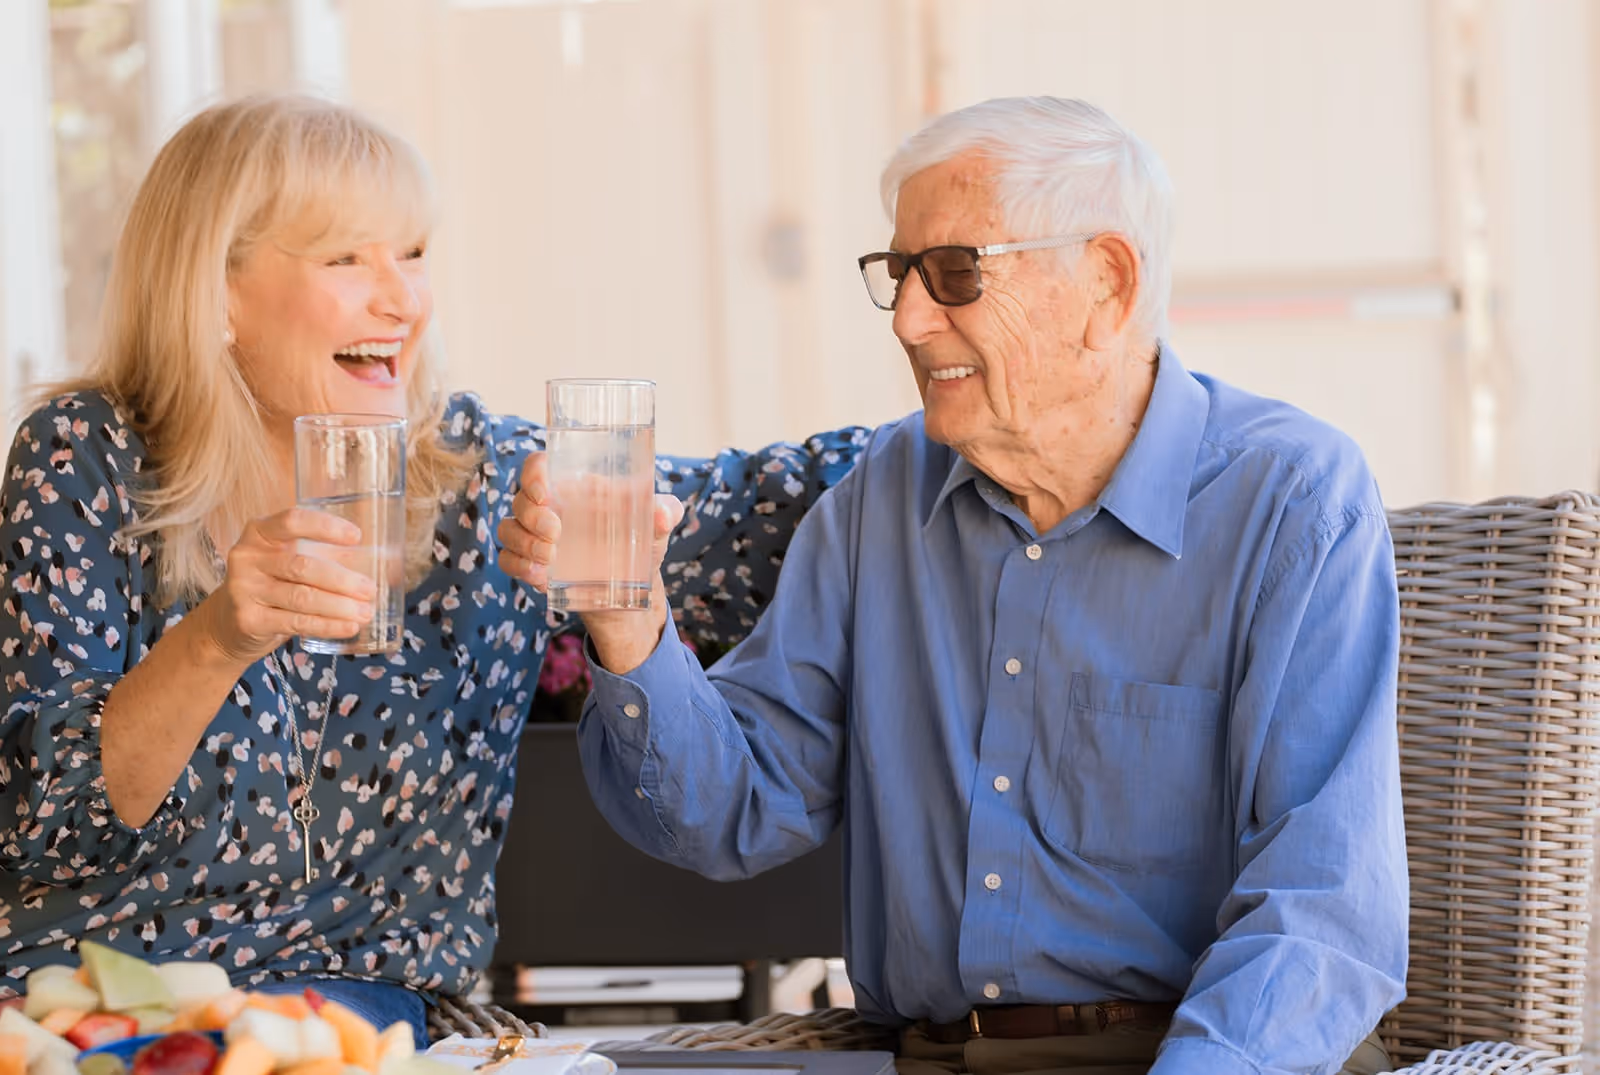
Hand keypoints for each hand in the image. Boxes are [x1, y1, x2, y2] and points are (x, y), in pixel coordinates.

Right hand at [193, 508, 375, 665]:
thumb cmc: (271, 584)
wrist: (228, 624)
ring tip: (365, 612)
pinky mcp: (248, 619)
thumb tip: (376, 561)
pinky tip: (348, 627)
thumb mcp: (289, 561)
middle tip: (370, 590)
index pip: (293, 521)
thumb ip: (323, 556)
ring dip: (339, 606)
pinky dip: (327, 625)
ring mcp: (244, 589)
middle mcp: (247, 557)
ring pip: (302, 597)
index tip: (356, 536)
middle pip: (302, 566)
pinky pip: (296, 622)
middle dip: (342, 580)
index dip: (326, 527)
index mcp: (259, 533)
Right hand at [499, 451, 683, 673]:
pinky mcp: (532, 564)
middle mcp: (550, 507)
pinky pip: (507, 560)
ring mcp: (536, 536)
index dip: (533, 473)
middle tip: (557, 533)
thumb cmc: (640, 541)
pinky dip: (518, 566)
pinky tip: (540, 576)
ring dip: (524, 543)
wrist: (632, 587)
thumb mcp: (656, 525)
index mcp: (574, 487)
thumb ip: (665, 511)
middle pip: (520, 499)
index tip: (546, 493)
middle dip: (532, 515)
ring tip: (551, 558)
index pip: (539, 466)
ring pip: (508, 529)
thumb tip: (663, 514)